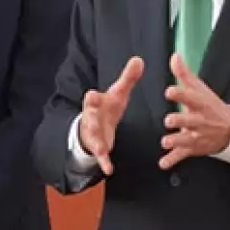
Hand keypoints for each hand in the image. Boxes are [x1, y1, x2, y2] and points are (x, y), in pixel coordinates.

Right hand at [80, 56, 143, 175]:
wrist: (94, 127)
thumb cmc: (107, 107)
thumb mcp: (117, 93)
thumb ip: (128, 78)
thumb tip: (139, 59)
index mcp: (96, 103)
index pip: (92, 98)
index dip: (92, 98)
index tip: (93, 95)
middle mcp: (92, 118)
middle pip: (89, 117)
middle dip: (90, 117)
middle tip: (91, 119)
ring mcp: (93, 134)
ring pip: (93, 138)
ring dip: (97, 143)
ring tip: (101, 149)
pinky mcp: (98, 147)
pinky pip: (100, 156)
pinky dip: (104, 162)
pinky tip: (109, 170)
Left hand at [160, 55, 229, 168]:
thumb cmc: (210, 106)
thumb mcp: (199, 89)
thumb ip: (184, 74)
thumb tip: (174, 56)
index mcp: (200, 104)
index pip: (191, 97)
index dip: (181, 94)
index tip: (169, 91)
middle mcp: (199, 121)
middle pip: (189, 120)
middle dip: (179, 121)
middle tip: (169, 120)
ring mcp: (196, 136)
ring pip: (185, 140)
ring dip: (175, 141)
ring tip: (165, 142)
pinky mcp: (193, 148)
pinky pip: (182, 156)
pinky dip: (173, 161)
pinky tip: (163, 164)